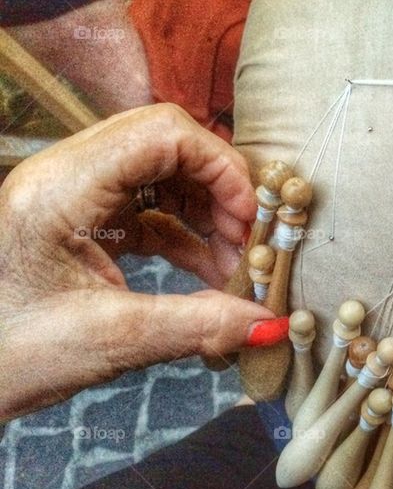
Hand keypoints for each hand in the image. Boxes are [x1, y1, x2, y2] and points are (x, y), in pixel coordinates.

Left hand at [0, 104, 277, 420]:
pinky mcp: (76, 220)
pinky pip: (144, 207)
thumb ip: (198, 326)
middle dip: (219, 190)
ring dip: (205, 213)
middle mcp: (62, 176)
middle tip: (248, 243)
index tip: (250, 221)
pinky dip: (184, 234)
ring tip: (233, 265)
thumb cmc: (5, 355)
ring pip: (159, 174)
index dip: (220, 168)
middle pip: (165, 145)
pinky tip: (208, 273)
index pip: (161, 133)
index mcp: (60, 190)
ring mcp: (69, 195)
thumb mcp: (109, 342)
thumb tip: (269, 324)